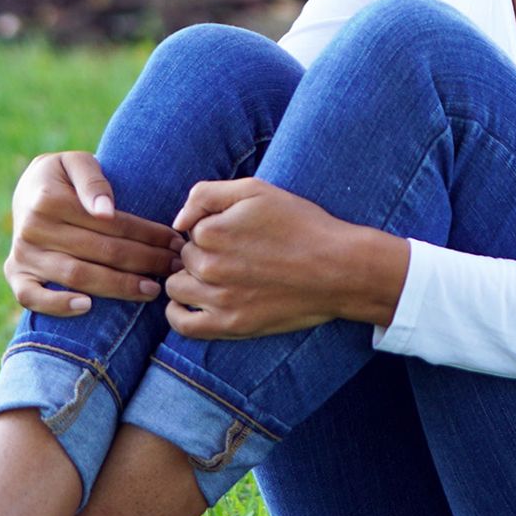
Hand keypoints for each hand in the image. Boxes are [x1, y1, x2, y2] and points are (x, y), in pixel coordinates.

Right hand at [5, 151, 182, 316]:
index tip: (175, 243)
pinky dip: (57, 305)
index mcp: (50, 199)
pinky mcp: (15, 274)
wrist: (27, 189)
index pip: (111, 224)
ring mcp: (23, 254)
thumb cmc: (63, 175)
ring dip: (118, 286)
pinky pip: (32, 297)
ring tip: (152, 289)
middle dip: (144, 261)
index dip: (148, 235)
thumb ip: (93, 181)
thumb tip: (105, 212)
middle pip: (100, 252)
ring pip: (77, 276)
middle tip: (174, 268)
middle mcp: (33, 229)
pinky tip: (87, 306)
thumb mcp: (77, 162)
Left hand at [166, 177, 403, 339]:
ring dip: (189, 280)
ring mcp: (218, 299)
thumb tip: (178, 220)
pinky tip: (194, 302)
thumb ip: (207, 195)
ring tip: (218, 276)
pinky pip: (182, 324)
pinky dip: (178, 313)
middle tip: (235, 254)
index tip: (235, 233)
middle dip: (201, 254)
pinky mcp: (230, 325)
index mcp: (212, 231)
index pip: (189, 230)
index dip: (210, 228)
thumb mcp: (256, 190)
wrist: (338, 268)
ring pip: (176, 287)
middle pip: (183, 258)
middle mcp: (209, 266)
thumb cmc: (301, 225)